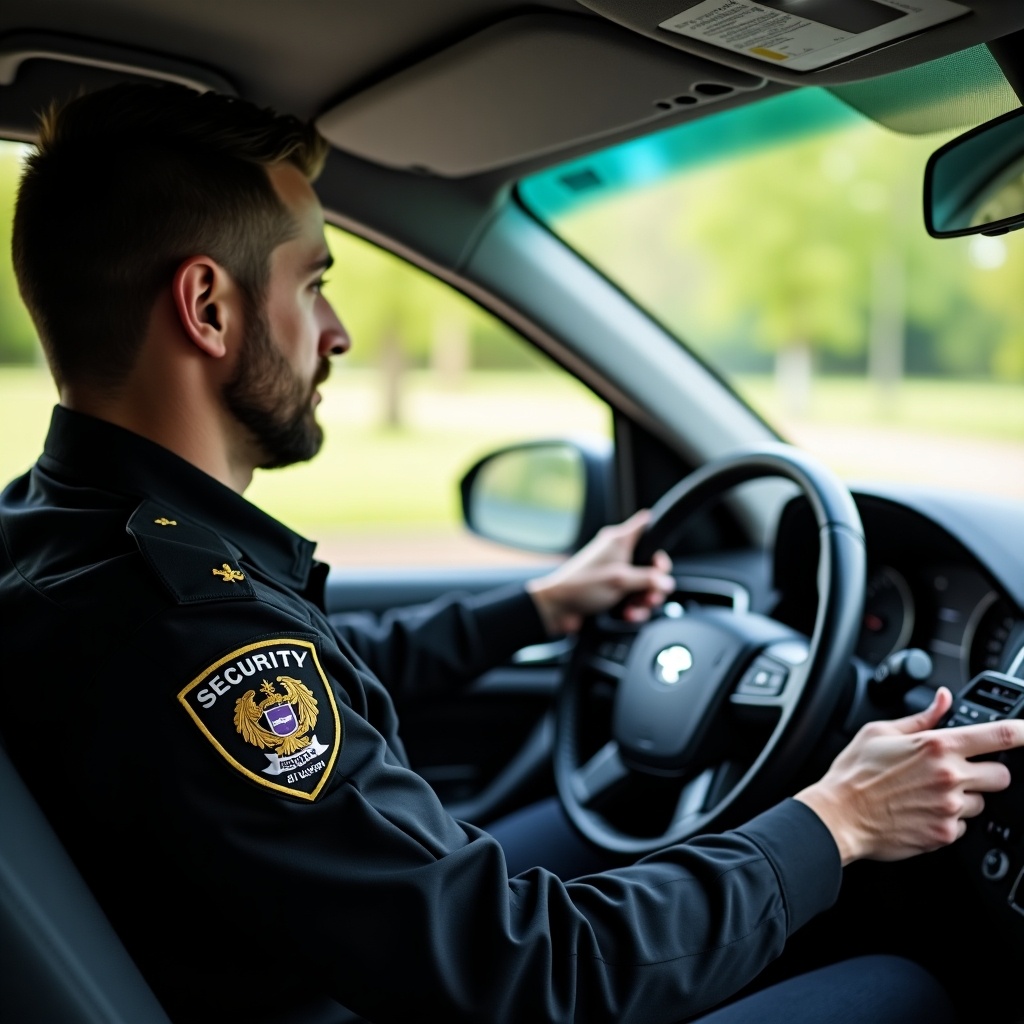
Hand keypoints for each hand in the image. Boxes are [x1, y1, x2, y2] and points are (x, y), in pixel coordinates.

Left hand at [526, 509, 674, 635]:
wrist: (557, 608)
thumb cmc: (581, 586)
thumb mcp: (620, 580)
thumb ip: (647, 579)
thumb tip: (667, 582)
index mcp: (619, 540)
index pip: (646, 525)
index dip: (658, 538)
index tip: (660, 562)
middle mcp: (618, 554)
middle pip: (650, 563)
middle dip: (655, 582)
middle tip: (651, 595)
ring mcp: (615, 573)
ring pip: (643, 584)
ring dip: (644, 599)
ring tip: (637, 608)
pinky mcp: (611, 590)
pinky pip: (632, 598)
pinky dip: (633, 608)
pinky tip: (628, 614)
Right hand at [796, 687, 1023, 865]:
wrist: (839, 816)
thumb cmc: (854, 773)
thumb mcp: (880, 732)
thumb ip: (922, 717)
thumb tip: (944, 699)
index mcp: (936, 746)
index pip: (1000, 736)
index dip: (1023, 732)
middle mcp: (950, 777)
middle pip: (1002, 776)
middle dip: (986, 773)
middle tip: (960, 772)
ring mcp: (950, 808)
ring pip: (982, 803)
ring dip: (964, 798)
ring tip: (929, 794)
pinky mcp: (945, 835)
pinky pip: (963, 827)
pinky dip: (948, 820)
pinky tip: (922, 812)